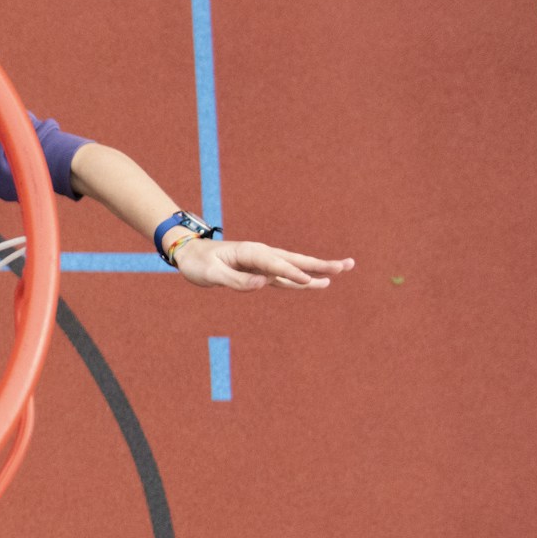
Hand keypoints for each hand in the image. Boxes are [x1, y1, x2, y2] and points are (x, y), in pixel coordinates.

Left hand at [173, 238, 354, 290]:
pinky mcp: (261, 271)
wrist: (190, 254)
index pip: (276, 264)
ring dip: (318, 269)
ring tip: (342, 269)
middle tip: (346, 265)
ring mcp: (263, 263)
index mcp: (250, 252)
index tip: (309, 281)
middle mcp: (261, 255)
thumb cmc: (198, 263)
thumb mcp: (211, 274)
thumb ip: (236, 279)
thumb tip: (263, 284)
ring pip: (295, 268)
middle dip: (320, 264)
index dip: (292, 273)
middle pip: (295, 260)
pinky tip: (316, 282)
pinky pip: (285, 277)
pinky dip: (301, 279)